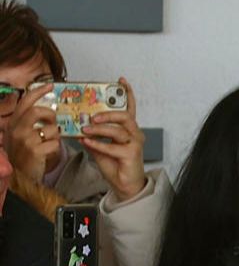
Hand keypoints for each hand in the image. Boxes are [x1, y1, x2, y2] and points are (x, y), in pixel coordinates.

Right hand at [3, 83, 61, 182]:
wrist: (20, 176)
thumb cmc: (24, 155)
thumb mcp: (21, 136)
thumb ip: (30, 123)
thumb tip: (48, 111)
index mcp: (13, 124)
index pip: (25, 102)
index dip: (37, 91)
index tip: (49, 85)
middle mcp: (16, 130)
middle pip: (37, 111)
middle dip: (50, 114)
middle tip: (53, 121)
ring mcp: (25, 141)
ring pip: (50, 128)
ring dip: (55, 134)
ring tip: (50, 141)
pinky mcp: (35, 151)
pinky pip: (55, 143)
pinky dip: (56, 147)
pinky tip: (49, 152)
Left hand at [77, 78, 146, 201]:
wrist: (124, 185)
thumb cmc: (116, 165)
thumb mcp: (100, 148)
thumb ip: (92, 137)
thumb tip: (78, 128)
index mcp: (128, 129)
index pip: (130, 108)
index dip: (127, 93)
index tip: (120, 81)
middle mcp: (134, 134)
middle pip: (125, 116)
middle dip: (108, 113)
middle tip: (92, 115)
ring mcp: (135, 144)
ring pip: (118, 130)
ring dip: (100, 128)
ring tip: (85, 128)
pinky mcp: (131, 154)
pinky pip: (113, 147)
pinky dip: (98, 144)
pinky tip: (87, 142)